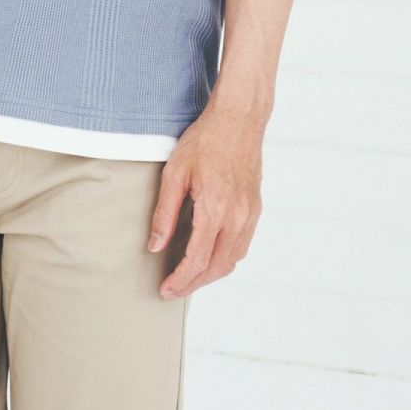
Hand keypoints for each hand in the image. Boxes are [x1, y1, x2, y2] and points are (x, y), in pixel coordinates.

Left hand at [147, 98, 265, 299]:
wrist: (238, 119)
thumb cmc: (204, 140)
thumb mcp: (175, 173)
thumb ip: (164, 213)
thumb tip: (155, 246)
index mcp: (214, 210)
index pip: (196, 260)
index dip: (179, 280)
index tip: (165, 289)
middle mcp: (237, 217)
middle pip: (215, 268)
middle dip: (193, 284)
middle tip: (173, 289)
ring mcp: (249, 214)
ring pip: (232, 260)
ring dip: (210, 275)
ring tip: (188, 277)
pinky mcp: (255, 209)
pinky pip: (242, 246)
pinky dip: (225, 259)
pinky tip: (210, 256)